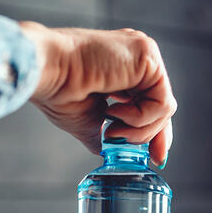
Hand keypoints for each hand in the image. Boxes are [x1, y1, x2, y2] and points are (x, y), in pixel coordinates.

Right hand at [19, 22, 176, 165]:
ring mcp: (144, 54)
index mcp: (124, 68)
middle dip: (152, 136)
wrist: (47, 71)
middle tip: (137, 152)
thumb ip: (108, 134)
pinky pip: (162, 102)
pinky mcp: (147, 55)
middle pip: (162, 107)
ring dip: (139, 130)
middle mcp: (137, 58)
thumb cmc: (58, 90)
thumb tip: (113, 152)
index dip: (156, 133)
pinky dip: (140, 118)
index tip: (157, 159)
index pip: (153, 104)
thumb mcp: (88, 122)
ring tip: (110, 128)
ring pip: (164, 108)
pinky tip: (114, 112)